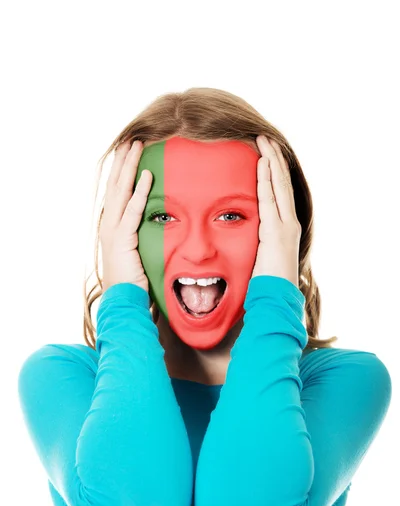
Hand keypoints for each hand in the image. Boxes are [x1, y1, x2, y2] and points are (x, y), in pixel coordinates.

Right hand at [100, 140, 152, 292]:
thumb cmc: (134, 282)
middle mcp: (108, 225)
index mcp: (112, 227)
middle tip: (131, 140)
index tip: (129, 153)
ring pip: (121, 192)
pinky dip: (140, 192)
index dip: (122, 172)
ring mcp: (113, 231)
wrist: (124, 301)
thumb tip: (161, 224)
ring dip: (129, 167)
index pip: (117, 193)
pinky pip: (133, 210)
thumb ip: (144, 236)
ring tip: (136, 146)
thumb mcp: (138, 253)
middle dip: (123, 162)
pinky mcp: (122, 239)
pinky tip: (147, 175)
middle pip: (116, 186)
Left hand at [251, 135, 300, 287]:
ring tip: (264, 141)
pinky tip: (263, 162)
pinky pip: (270, 199)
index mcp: (283, 228)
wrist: (276, 299)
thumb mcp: (260, 257)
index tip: (264, 154)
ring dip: (271, 162)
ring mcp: (286, 225)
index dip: (272, 172)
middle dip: (273, 159)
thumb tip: (244, 237)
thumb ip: (256, 243)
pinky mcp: (278, 231)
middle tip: (264, 137)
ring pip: (279, 186)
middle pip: (281, 183)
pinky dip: (267, 180)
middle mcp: (288, 223)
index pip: (279, 193)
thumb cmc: (266, 283)